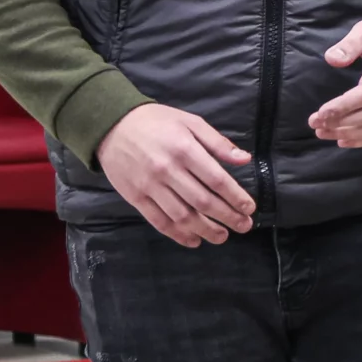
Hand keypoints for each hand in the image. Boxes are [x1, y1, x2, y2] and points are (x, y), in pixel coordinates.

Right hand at [96, 104, 255, 247]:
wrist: (111, 125)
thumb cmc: (156, 122)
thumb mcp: (190, 121)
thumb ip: (218, 142)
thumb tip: (244, 159)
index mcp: (184, 149)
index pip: (216, 180)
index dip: (236, 197)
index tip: (249, 208)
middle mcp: (168, 170)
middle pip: (203, 201)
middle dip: (227, 217)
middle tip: (244, 226)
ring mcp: (150, 186)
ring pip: (182, 216)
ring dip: (206, 230)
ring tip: (222, 237)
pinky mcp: (135, 198)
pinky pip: (159, 221)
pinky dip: (178, 234)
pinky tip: (194, 240)